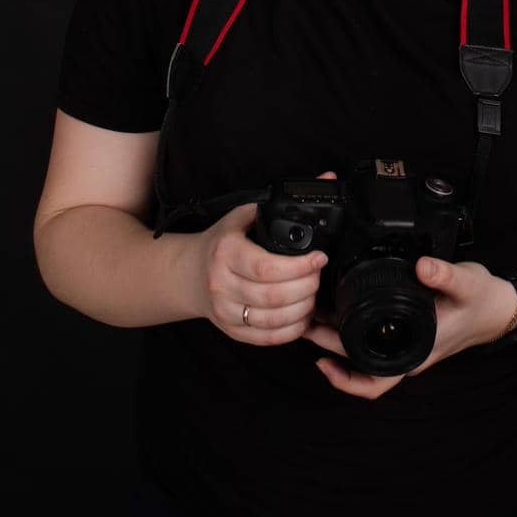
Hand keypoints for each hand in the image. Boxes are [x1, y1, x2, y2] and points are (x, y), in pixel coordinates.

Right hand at [191, 172, 336, 343]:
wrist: (190, 273)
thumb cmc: (224, 242)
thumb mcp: (245, 215)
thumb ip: (284, 200)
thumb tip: (326, 177)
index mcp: (226, 252)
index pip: (266, 267)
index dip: (299, 266)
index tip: (319, 257)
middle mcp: (222, 284)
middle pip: (274, 296)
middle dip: (306, 286)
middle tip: (318, 275)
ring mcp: (225, 310)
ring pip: (273, 320)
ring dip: (302, 309)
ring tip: (312, 294)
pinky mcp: (231, 330)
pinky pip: (266, 338)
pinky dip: (291, 330)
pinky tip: (301, 316)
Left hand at [302, 256, 516, 399]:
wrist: (498, 307)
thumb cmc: (482, 300)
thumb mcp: (467, 283)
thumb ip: (445, 275)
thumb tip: (422, 266)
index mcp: (416, 352)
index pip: (373, 381)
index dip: (343, 378)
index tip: (319, 360)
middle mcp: (406, 354)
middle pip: (358, 366)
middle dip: (327, 348)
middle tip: (304, 323)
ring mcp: (404, 346)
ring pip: (362, 354)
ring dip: (336, 339)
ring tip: (312, 314)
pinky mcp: (404, 333)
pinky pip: (371, 341)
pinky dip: (351, 331)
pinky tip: (339, 309)